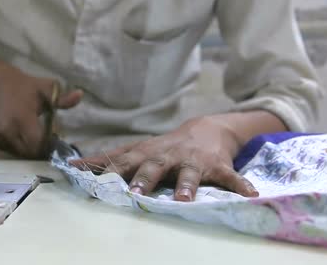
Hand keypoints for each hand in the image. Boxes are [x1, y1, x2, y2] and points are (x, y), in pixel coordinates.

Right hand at [0, 65, 82, 158]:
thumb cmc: (25, 87)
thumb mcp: (47, 88)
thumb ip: (63, 98)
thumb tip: (80, 94)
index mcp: (22, 117)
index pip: (37, 141)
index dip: (49, 144)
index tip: (56, 138)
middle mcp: (9, 130)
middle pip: (30, 151)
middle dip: (42, 149)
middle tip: (49, 141)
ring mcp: (0, 136)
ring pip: (21, 153)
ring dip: (31, 150)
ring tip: (38, 139)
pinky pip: (13, 151)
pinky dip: (21, 149)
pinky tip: (26, 139)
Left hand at [71, 115, 259, 201]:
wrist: (208, 128)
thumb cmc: (167, 145)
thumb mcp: (141, 148)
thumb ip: (112, 157)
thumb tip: (75, 164)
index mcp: (147, 153)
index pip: (121, 160)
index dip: (103, 167)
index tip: (84, 174)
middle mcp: (168, 156)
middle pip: (153, 166)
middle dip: (143, 179)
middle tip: (134, 193)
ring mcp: (193, 161)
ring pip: (188, 174)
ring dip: (186, 186)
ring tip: (184, 199)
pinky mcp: (217, 166)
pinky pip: (229, 177)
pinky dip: (240, 186)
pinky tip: (251, 196)